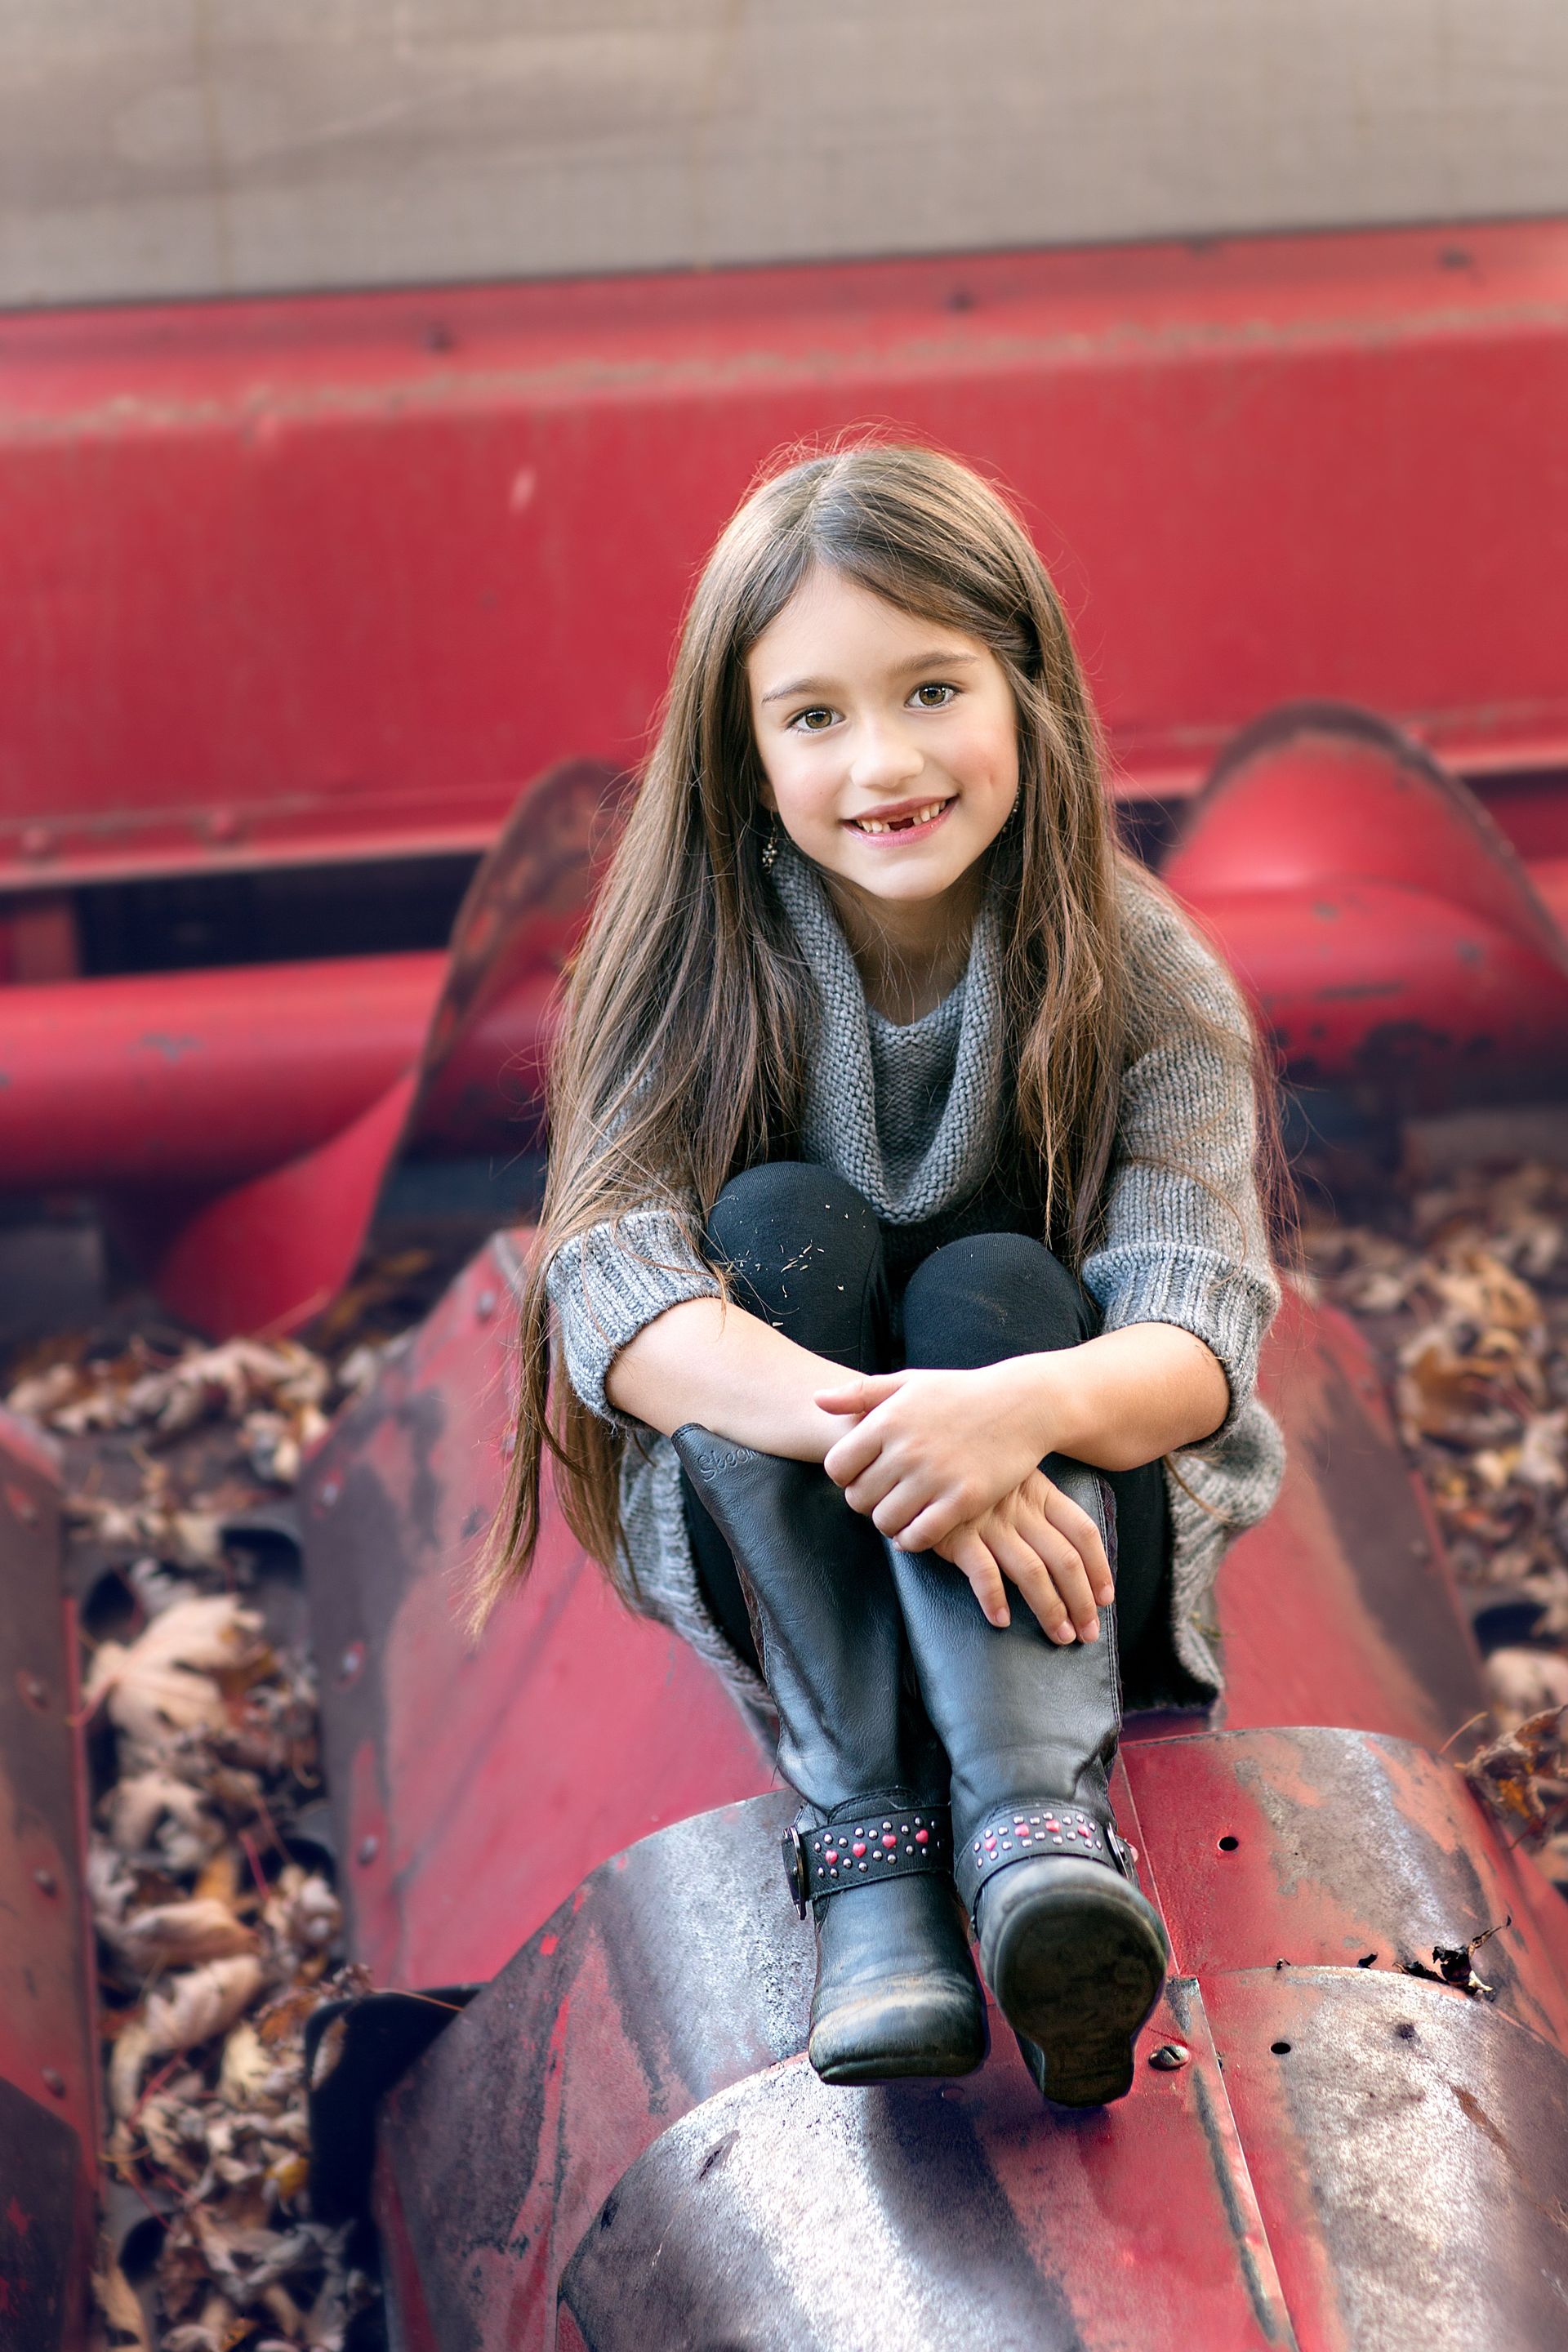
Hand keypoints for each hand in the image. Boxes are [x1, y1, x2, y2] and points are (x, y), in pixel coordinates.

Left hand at [817, 1363, 1048, 1550]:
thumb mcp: (909, 1382)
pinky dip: (912, 1539)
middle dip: (867, 1501)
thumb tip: (816, 1400)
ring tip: (901, 1512)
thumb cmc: (960, 1393)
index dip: (845, 1477)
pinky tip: (918, 1530)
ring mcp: (935, 1476)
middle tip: (884, 1496)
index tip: (863, 1474)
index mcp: (887, 1419)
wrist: (1021, 1405)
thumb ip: (860, 1393)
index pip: (836, 1467)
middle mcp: (907, 1449)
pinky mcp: (963, 1499)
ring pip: (885, 1521)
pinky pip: (920, 1535)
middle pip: (858, 1499)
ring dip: (889, 1523)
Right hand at [936, 1469, 1112, 1639]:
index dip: (1099, 1568)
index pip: (1082, 1532)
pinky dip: (994, 1598)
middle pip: (1064, 1560)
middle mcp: (1020, 1509)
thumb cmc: (974, 1475)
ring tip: (1059, 1635)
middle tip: (1088, 1633)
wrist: (924, 1460)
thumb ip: (1039, 1506)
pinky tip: (1002, 1620)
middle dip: (1081, 1601)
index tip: (1106, 1598)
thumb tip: (1071, 1552)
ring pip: (1032, 1572)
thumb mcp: (1014, 1477)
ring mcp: (990, 1522)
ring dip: (1050, 1608)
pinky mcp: (958, 1535)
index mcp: (1040, 1492)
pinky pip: (983, 1572)